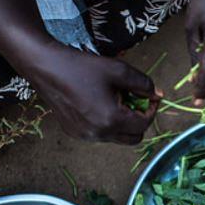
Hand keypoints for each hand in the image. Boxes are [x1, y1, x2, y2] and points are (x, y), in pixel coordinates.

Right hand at [24, 41, 160, 143]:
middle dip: (140, 120)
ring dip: (123, 123)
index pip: (144, 124)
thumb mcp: (118, 70)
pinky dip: (107, 124)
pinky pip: (101, 134)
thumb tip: (157, 94)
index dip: (151, 109)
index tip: (150, 96)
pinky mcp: (75, 134)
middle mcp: (99, 134)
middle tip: (134, 101)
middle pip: (134, 138)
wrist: (46, 67)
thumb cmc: (82, 66)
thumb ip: (143, 83)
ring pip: (117, 137)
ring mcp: (85, 136)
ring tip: (114, 99)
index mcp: (111, 120)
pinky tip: (98, 104)